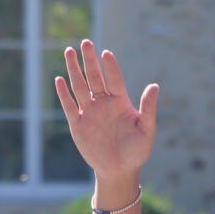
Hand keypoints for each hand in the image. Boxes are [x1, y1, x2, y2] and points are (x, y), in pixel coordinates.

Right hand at [54, 40, 157, 192]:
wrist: (119, 171)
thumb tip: (154, 86)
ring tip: (68, 51)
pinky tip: (60, 79)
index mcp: (120, 102)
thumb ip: (148, 108)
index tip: (106, 53)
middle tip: (85, 42)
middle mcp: (103, 103)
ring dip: (74, 70)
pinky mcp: (77, 124)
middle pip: (94, 77)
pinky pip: (69, 106)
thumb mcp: (146, 130)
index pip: (114, 79)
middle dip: (89, 60)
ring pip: (80, 86)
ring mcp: (89, 112)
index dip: (110, 66)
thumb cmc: (136, 152)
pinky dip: (64, 94)